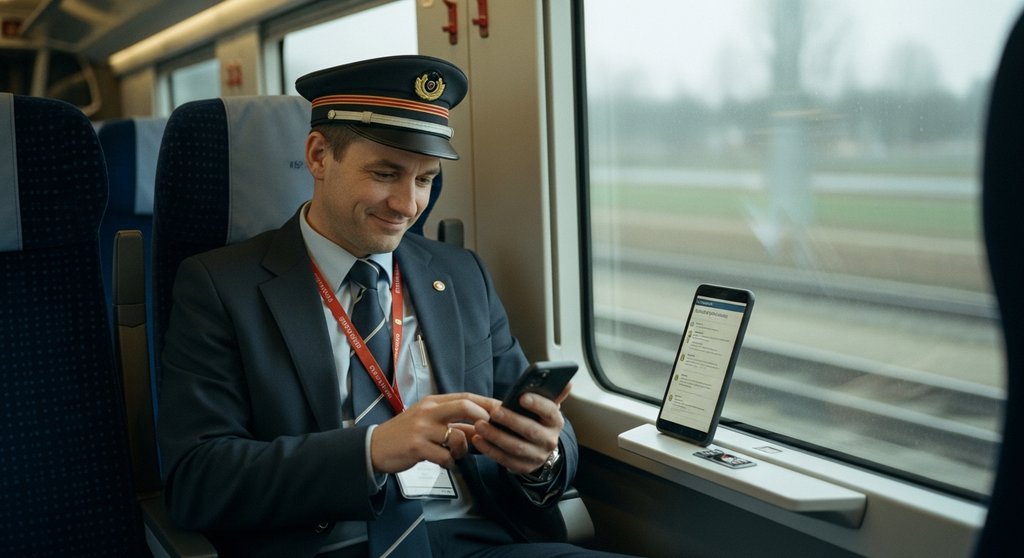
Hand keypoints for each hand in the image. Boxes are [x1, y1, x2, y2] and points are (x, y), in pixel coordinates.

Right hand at [369, 392, 495, 473]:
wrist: (375, 447)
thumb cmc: (405, 435)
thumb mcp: (428, 422)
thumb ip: (453, 423)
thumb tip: (482, 428)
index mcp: (433, 402)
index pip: (466, 397)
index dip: (487, 403)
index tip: (503, 410)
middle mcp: (428, 411)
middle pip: (465, 406)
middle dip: (483, 418)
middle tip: (488, 432)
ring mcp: (422, 428)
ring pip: (458, 436)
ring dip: (463, 449)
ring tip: (455, 454)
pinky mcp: (417, 447)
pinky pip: (445, 456)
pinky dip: (449, 462)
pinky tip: (443, 462)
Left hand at [469, 383, 571, 474]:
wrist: (538, 448)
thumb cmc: (537, 421)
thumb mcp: (544, 409)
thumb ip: (550, 394)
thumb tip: (568, 383)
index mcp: (555, 422)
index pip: (550, 411)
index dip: (538, 404)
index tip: (522, 397)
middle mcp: (549, 440)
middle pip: (531, 431)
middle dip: (511, 421)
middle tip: (494, 411)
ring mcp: (537, 456)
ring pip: (516, 447)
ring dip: (496, 436)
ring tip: (479, 425)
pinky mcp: (524, 467)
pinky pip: (505, 460)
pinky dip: (490, 450)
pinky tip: (478, 440)